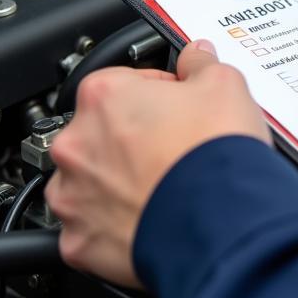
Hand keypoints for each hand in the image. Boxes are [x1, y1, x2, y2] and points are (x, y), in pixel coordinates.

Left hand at [45, 41, 269, 286]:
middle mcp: (76, 144)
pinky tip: (153, 217)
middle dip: (135, 138)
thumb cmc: (214, 154)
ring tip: (165, 186)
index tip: (180, 107)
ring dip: (119, 181)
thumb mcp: (225, 84)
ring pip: (92, 181)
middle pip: (103, 132)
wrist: (220, 221)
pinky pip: (92, 228)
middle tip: (175, 148)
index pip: (126, 81)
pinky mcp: (79, 241)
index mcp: (104, 96)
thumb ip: (201, 63)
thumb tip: (197, 56)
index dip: (160, 93)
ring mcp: (73, 195)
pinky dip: (117, 225)